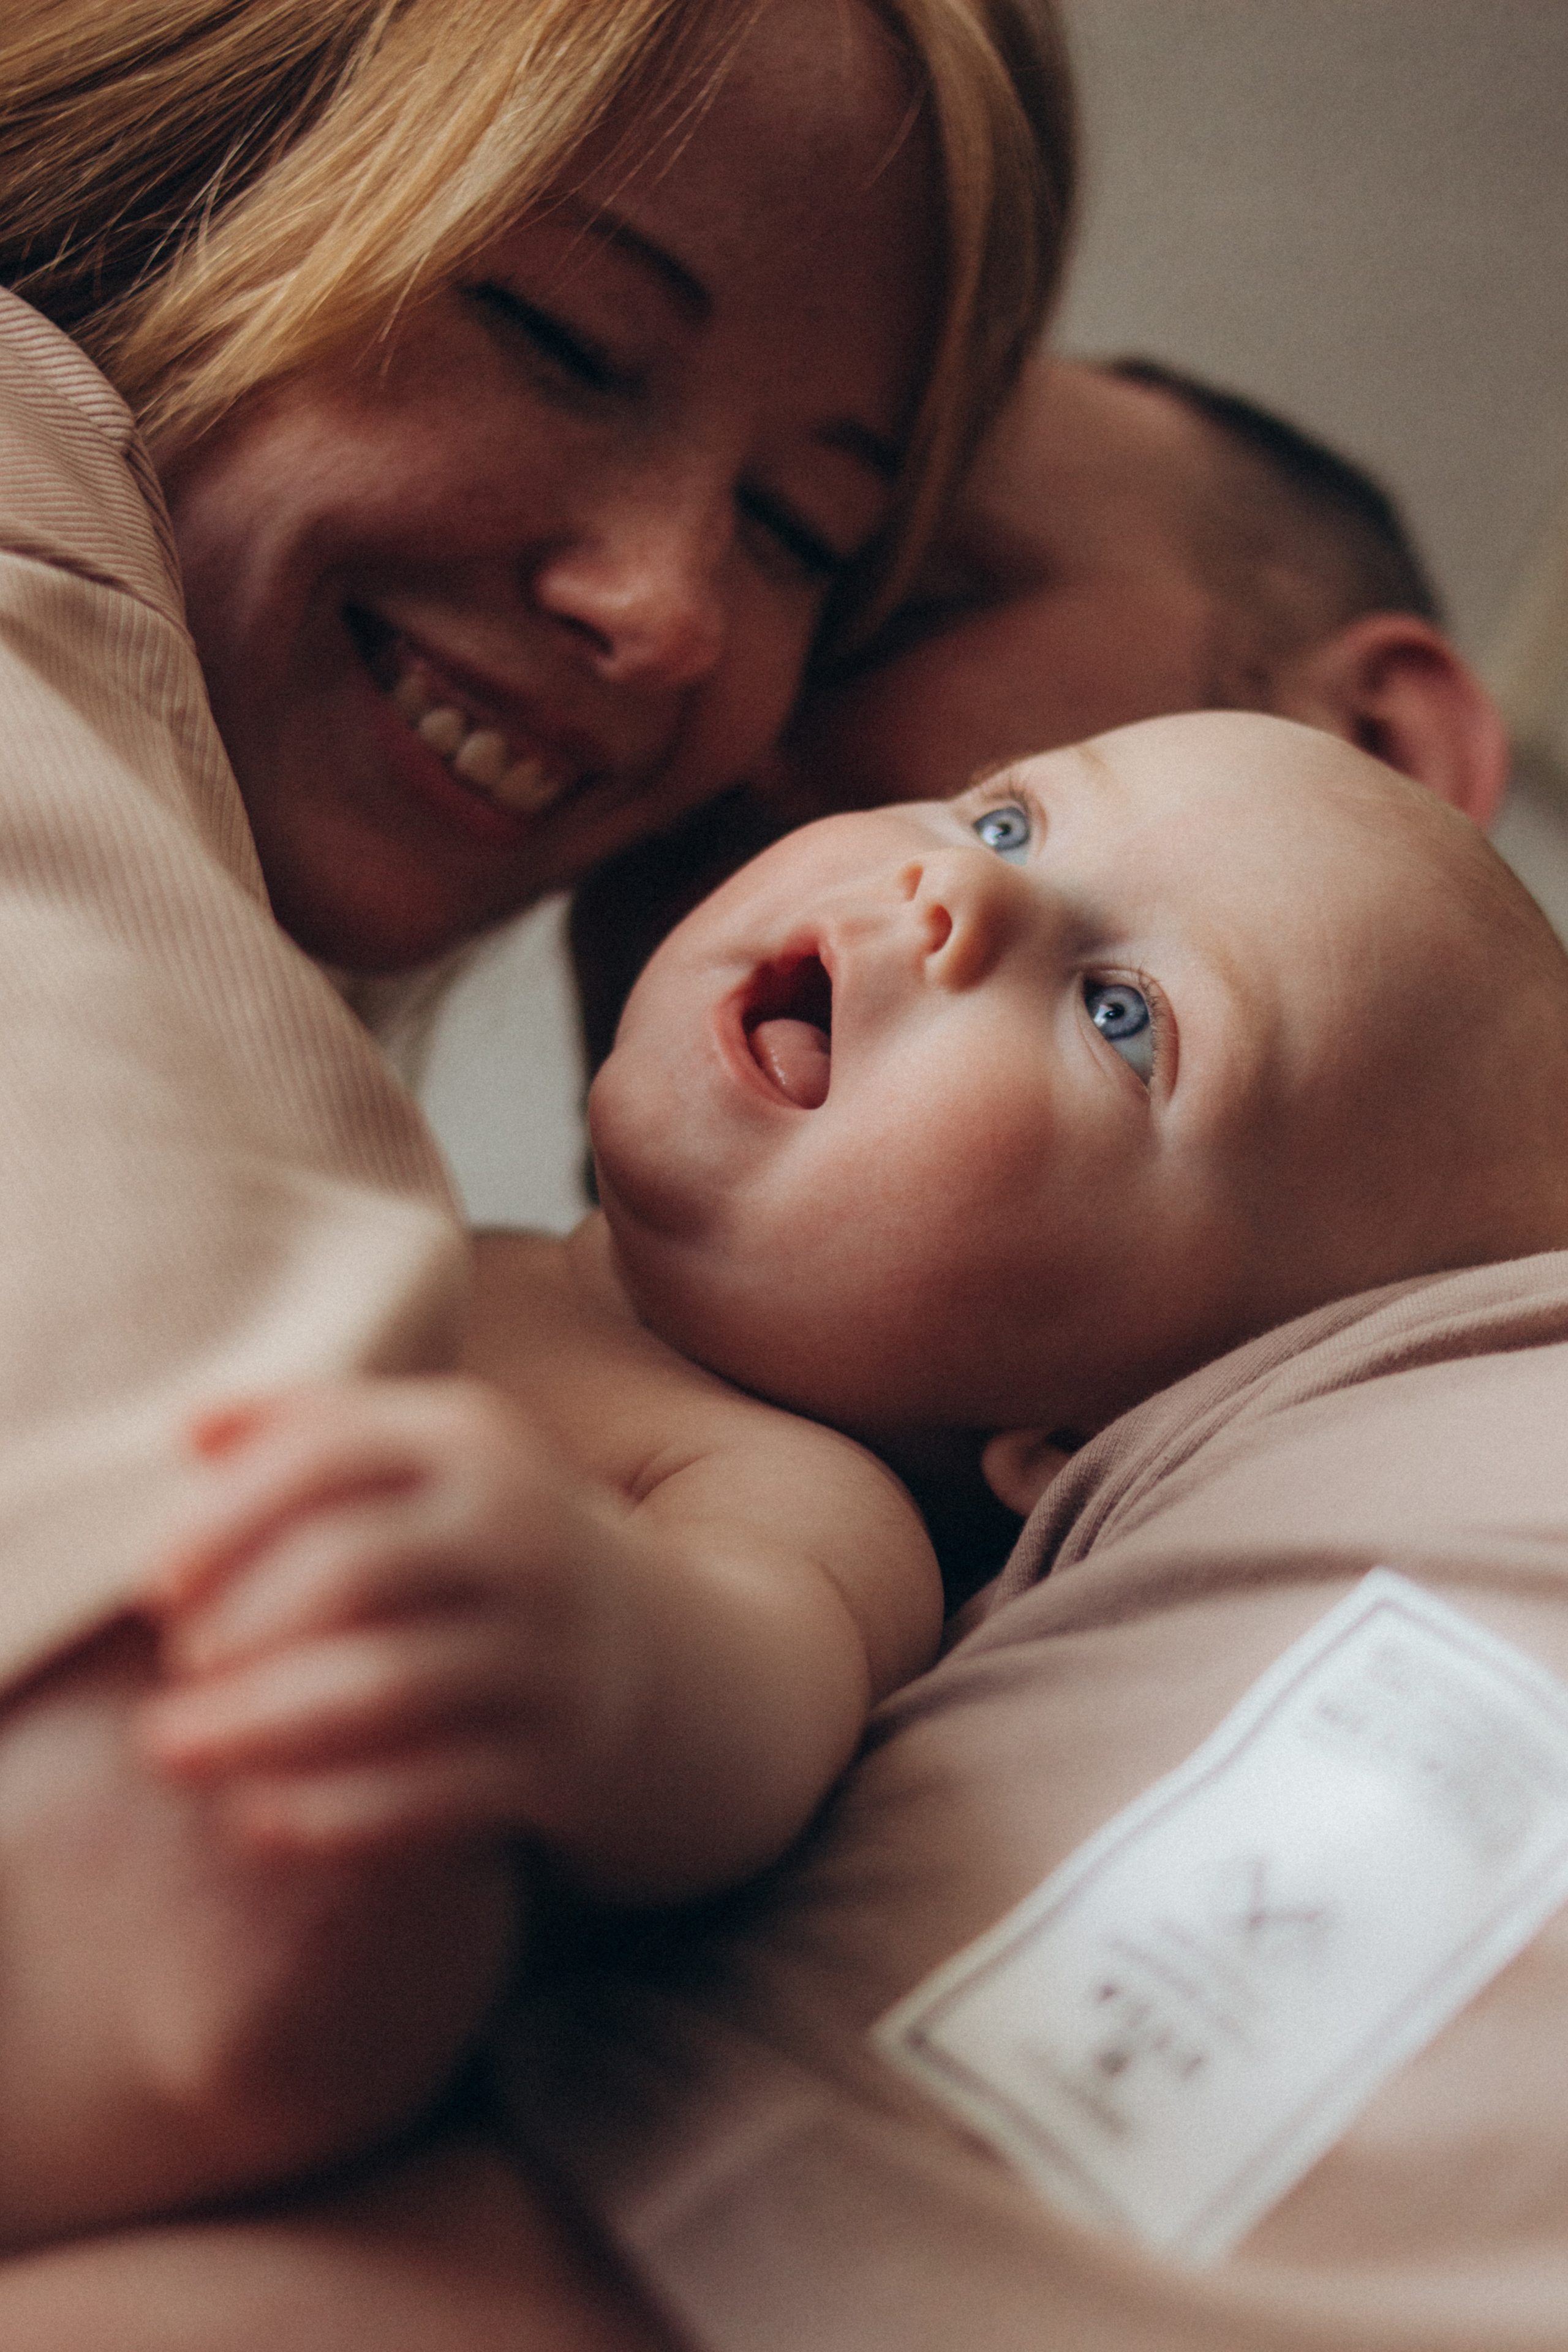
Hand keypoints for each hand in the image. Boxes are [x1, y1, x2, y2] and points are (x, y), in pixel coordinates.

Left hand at [138, 1379, 644, 1856]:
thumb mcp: (419, 1458)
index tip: (158, 1578)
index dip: (227, 1515)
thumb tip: (189, 1428)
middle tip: (178, 1663)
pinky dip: (336, 1811)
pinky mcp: (556, 1752)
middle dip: (240, 1622)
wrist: (628, 1642)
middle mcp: (521, 1536)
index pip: (331, 1454)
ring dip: (258, 1722)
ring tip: (170, 1749)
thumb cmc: (470, 1538)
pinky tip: (257, 1822)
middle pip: (352, 1568)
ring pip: (386, 1687)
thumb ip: (308, 1430)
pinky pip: (431, 1792)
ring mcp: (546, 1648)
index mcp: (475, 1445)